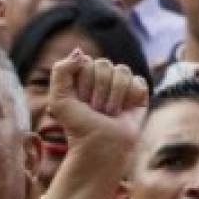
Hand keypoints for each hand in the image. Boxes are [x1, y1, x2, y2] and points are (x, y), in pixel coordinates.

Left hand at [47, 49, 147, 164]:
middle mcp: (103, 76)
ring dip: (114, 96)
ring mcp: (122, 84)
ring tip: (110, 113)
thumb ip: (61, 70)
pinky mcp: (139, 94)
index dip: (84, 83)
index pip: (86, 61)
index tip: (82, 103)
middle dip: (99, 90)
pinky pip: (139, 82)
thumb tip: (80, 52)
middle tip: (97, 110)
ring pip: (122, 71)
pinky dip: (131, 97)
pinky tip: (126, 110)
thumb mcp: (59, 99)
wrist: (101, 147)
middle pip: (104, 64)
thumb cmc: (78, 127)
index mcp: (83, 75)